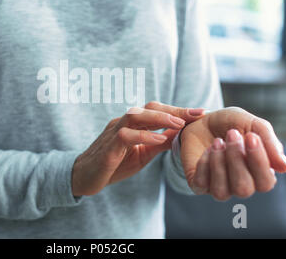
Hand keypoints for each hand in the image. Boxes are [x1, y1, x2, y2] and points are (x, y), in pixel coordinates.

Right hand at [72, 102, 205, 195]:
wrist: (85, 177)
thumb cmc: (114, 164)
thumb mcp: (143, 154)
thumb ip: (160, 143)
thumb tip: (182, 134)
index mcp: (133, 124)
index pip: (156, 111)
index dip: (178, 110)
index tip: (200, 112)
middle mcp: (123, 122)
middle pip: (149, 108)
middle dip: (173, 110)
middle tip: (196, 113)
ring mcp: (114, 132)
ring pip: (136, 116)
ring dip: (159, 118)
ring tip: (180, 123)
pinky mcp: (108, 146)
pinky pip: (125, 136)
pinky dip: (143, 136)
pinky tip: (159, 140)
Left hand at [180, 107, 285, 199]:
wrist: (203, 119)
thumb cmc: (232, 124)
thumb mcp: (253, 124)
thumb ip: (270, 143)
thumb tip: (283, 168)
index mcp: (259, 174)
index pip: (265, 183)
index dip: (259, 162)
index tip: (251, 136)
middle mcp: (241, 184)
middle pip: (244, 189)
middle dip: (236, 160)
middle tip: (231, 134)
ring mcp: (219, 186)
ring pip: (221, 192)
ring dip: (219, 164)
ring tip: (217, 141)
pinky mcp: (199, 184)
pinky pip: (201, 185)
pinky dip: (204, 165)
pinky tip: (207, 149)